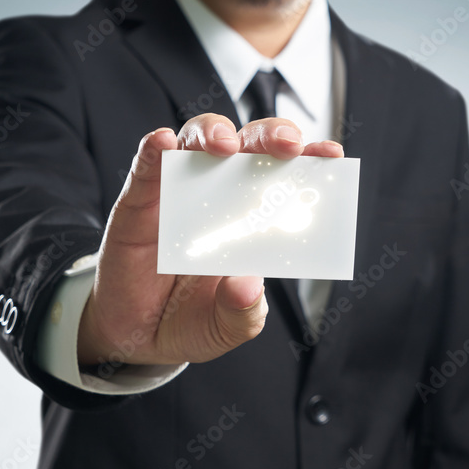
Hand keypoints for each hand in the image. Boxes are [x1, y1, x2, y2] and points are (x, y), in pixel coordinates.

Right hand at [77, 113, 343, 365]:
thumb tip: (247, 285)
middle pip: (249, 145)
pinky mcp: (139, 200)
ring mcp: (180, 192)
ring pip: (199, 141)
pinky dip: (155, 149)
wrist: (138, 336)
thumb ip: (242, 311)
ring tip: (223, 146)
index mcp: (256, 220)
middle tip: (284, 146)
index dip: (310, 159)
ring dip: (214, 133)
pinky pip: (146, 167)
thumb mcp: (226, 327)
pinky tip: (163, 143)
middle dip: (270, 135)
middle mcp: (223, 195)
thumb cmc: (192, 321)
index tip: (331, 153)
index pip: (287, 177)